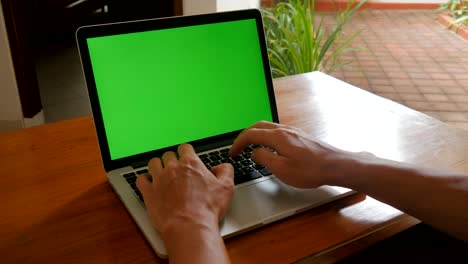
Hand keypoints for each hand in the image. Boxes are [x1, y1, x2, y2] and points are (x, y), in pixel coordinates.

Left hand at [136, 144, 233, 236]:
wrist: (189, 226)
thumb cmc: (207, 209)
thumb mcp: (227, 187)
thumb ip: (226, 171)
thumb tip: (221, 167)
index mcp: (191, 164)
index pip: (185, 148)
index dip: (187, 152)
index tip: (187, 157)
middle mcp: (173, 168)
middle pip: (168, 155)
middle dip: (172, 160)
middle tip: (177, 169)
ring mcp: (159, 179)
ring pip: (153, 163)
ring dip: (157, 166)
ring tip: (161, 173)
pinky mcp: (149, 193)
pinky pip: (140, 179)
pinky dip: (144, 180)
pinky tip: (149, 183)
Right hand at [230, 121, 363, 187]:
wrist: (337, 165)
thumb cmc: (311, 170)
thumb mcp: (281, 169)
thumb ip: (264, 158)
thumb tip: (255, 152)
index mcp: (277, 137)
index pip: (251, 134)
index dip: (239, 143)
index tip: (233, 152)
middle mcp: (284, 130)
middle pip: (258, 126)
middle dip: (245, 135)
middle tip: (238, 147)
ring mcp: (293, 132)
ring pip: (268, 127)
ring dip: (256, 134)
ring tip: (250, 146)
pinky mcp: (300, 136)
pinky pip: (277, 131)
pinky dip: (266, 136)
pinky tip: (269, 147)